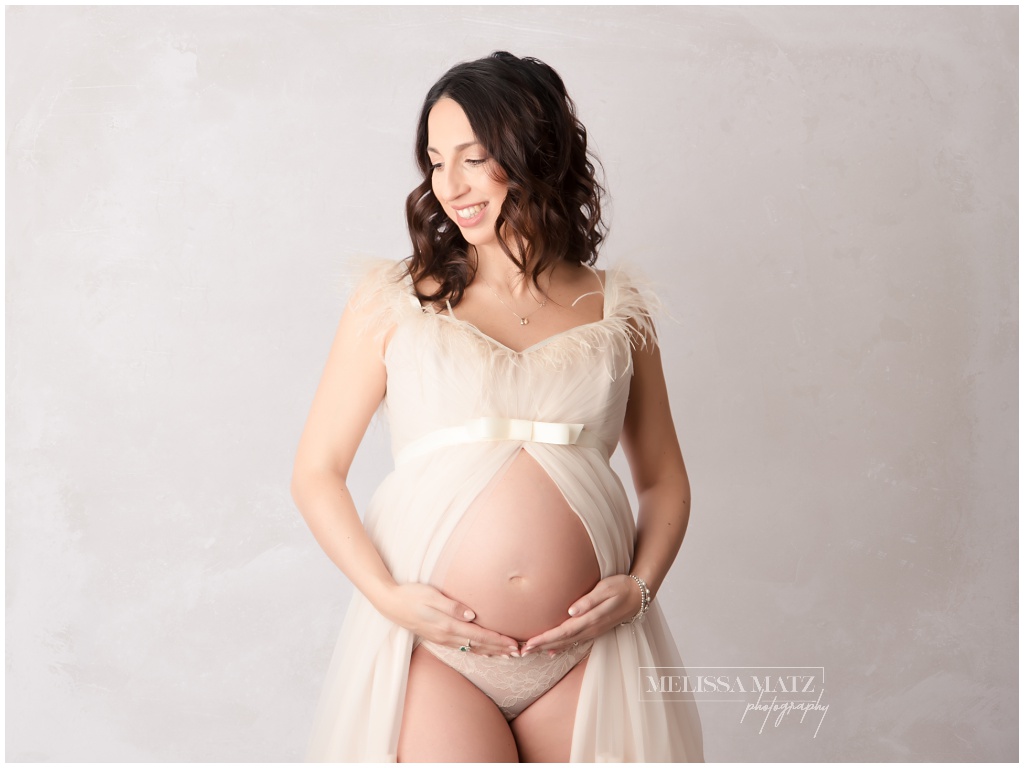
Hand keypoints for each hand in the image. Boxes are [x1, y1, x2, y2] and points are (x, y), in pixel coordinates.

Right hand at [378, 582, 521, 656]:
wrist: (389, 604)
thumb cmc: (410, 594)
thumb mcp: (430, 595)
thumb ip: (452, 606)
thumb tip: (472, 615)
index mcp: (447, 625)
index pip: (479, 635)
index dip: (498, 640)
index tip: (514, 644)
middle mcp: (446, 636)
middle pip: (479, 645)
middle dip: (500, 649)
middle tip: (519, 653)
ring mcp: (441, 639)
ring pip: (472, 649)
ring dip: (491, 652)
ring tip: (507, 655)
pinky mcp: (438, 638)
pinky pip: (462, 648)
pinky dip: (477, 651)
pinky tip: (483, 653)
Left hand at [519, 574, 641, 656]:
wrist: (639, 595)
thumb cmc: (621, 587)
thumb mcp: (606, 589)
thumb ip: (589, 600)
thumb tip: (571, 611)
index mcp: (590, 619)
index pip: (563, 632)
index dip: (545, 638)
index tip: (529, 643)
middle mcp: (591, 628)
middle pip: (562, 640)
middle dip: (541, 646)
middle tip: (522, 652)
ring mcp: (593, 631)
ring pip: (567, 643)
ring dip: (548, 647)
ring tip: (531, 652)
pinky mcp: (595, 629)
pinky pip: (575, 642)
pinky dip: (561, 647)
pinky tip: (552, 652)